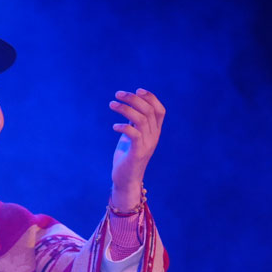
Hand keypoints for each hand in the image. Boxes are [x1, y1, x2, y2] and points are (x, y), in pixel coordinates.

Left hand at [108, 88, 164, 208]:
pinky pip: (133, 134)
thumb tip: (130, 105)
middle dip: (133, 99)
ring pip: (141, 119)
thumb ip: (135, 123)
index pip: (160, 110)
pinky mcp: (137, 153)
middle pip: (148, 110)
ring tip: (111, 104)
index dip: (151, 98)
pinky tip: (114, 126)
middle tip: (117, 94)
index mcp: (154, 132)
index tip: (137, 90)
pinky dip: (123, 127)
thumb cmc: (127, 157)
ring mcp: (147, 145)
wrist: (126, 180)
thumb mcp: (133, 137)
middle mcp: (153, 137)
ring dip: (125, 109)